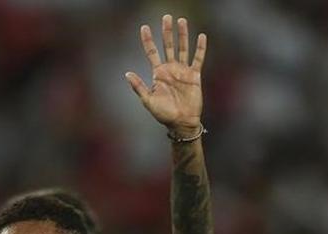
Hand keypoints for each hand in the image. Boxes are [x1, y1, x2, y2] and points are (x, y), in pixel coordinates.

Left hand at [125, 15, 206, 136]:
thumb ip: (139, 86)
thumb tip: (126, 73)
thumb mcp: (148, 101)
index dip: (148, 40)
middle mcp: (170, 69)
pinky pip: (198, 59)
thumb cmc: (163, 114)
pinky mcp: (194, 75)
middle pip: (168, 45)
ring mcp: (183, 71)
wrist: (181, 122)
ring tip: (182, 21)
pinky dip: (200, 48)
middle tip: (166, 17)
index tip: (144, 27)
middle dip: (166, 32)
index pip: (151, 52)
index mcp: (158, 73)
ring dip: (182, 35)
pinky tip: (201, 36)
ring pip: (182, 48)